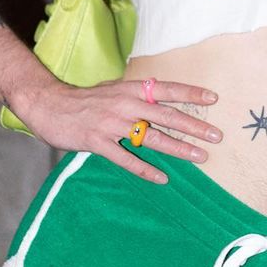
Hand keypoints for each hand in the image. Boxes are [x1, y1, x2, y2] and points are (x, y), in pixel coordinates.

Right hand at [21, 77, 222, 183]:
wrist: (49, 104)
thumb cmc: (86, 99)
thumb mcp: (115, 90)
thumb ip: (138, 94)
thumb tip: (163, 95)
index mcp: (131, 89)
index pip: (167, 89)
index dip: (190, 93)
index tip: (213, 99)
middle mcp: (125, 104)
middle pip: (166, 115)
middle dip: (194, 125)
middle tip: (217, 135)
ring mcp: (111, 123)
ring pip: (151, 137)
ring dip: (178, 148)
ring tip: (200, 156)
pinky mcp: (97, 141)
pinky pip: (125, 158)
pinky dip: (145, 168)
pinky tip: (162, 178)